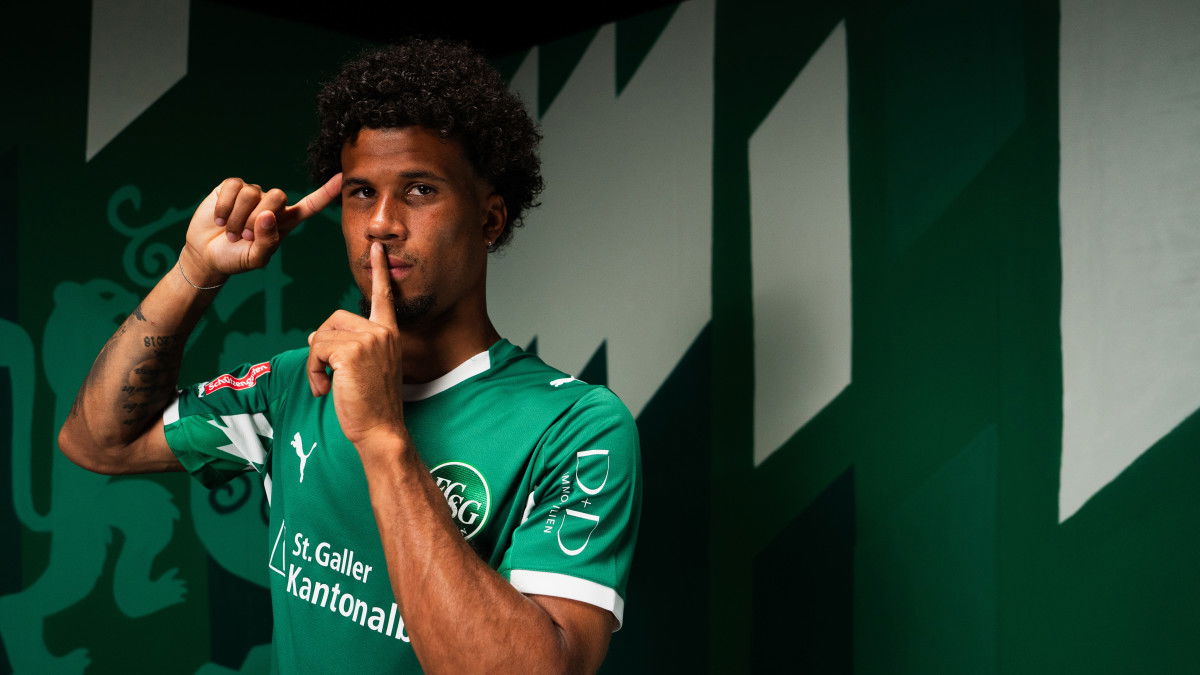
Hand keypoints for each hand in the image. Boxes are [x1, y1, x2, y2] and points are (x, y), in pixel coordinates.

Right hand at [181, 173, 342, 282]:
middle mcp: (272, 204)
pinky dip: (225, 206)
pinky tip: (220, 219)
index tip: (341, 178)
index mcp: (285, 221)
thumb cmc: (236, 258)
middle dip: (258, 218)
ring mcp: (252, 194)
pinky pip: (233, 187)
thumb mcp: (255, 258)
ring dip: (238, 218)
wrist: (207, 255)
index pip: (310, 205)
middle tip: (245, 236)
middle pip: (277, 196)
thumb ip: (267, 241)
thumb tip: (268, 215)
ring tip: (231, 232)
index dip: (325, 193)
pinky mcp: (232, 187)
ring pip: (252, 193)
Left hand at [306, 242, 405, 445]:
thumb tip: (314, 335)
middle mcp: (382, 332)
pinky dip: (312, 370)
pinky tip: (324, 388)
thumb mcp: (362, 369)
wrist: (380, 430)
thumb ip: (346, 347)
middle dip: (321, 346)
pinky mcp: (352, 351)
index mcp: (389, 333)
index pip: (384, 296)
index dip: (379, 271)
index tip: (377, 248)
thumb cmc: (371, 405)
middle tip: (325, 374)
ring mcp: (369, 340)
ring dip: (314, 363)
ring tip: (325, 385)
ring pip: (322, 335)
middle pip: (334, 319)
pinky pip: (316, 349)